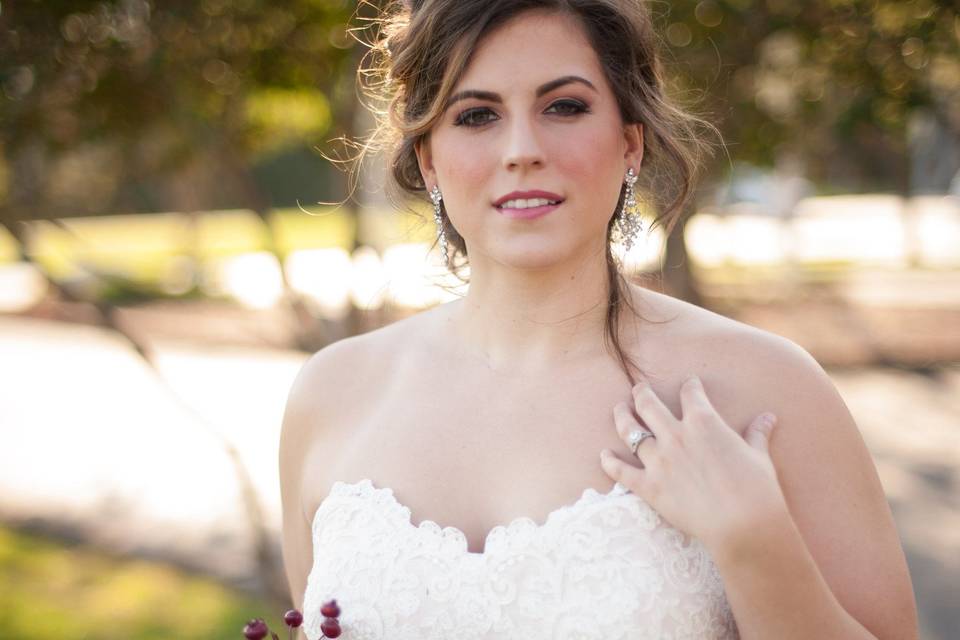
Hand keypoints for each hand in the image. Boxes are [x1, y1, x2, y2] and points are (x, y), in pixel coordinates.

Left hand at [599, 374, 788, 553]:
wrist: (743, 525)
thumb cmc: (757, 490)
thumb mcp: (759, 456)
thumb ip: (757, 434)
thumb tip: (768, 417)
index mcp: (704, 422)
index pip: (691, 394)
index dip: (690, 387)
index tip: (689, 384)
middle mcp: (676, 435)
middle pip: (649, 404)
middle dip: (642, 393)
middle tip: (638, 389)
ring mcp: (658, 460)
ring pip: (630, 431)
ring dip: (622, 417)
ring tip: (619, 410)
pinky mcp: (649, 487)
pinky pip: (621, 472)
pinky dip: (609, 463)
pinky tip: (604, 456)